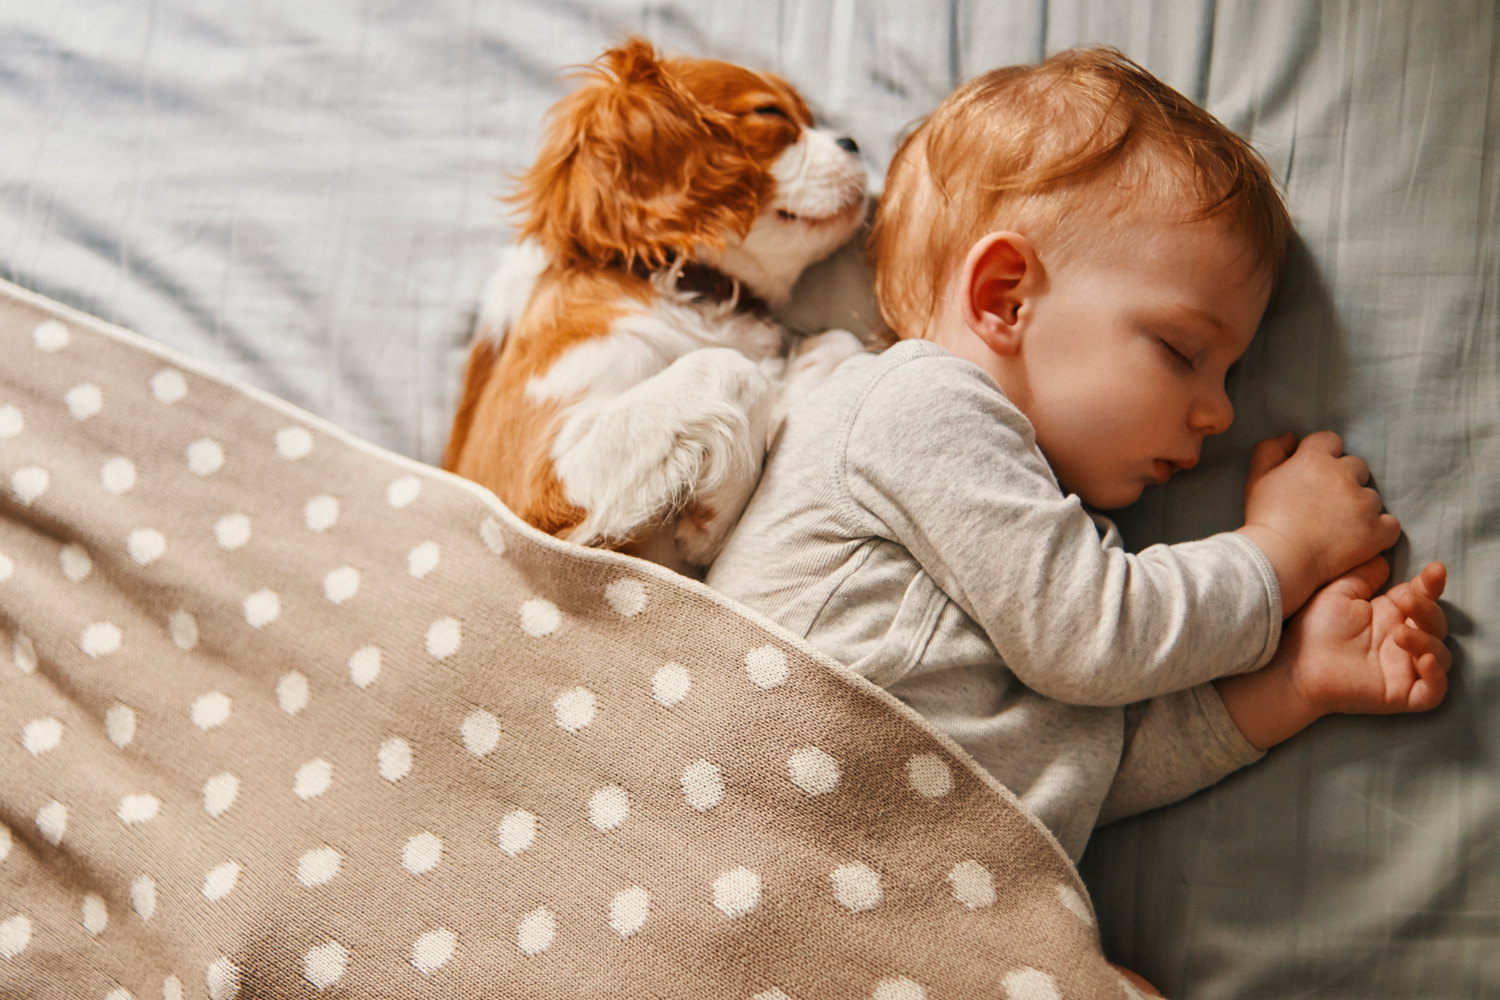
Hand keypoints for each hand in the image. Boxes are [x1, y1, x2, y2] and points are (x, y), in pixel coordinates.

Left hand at [1217, 559, 1450, 749]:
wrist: (1294, 664)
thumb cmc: (1312, 629)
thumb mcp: (1339, 594)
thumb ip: (1363, 577)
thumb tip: (1382, 558)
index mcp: (1389, 615)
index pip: (1423, 598)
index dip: (1432, 584)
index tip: (1434, 569)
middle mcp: (1401, 641)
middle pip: (1436, 624)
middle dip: (1428, 609)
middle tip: (1406, 601)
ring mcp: (1403, 669)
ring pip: (1440, 656)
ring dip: (1429, 641)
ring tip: (1400, 633)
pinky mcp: (1400, 695)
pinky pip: (1433, 692)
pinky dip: (1436, 677)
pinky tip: (1424, 661)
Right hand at [1236, 431, 1400, 615]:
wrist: (1277, 560)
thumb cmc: (1264, 520)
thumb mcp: (1255, 479)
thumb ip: (1270, 450)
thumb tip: (1291, 437)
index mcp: (1313, 458)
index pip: (1330, 441)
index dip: (1323, 456)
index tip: (1314, 476)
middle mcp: (1342, 475)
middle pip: (1357, 466)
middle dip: (1345, 480)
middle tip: (1327, 503)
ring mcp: (1362, 503)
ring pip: (1371, 497)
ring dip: (1360, 507)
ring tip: (1339, 527)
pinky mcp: (1376, 531)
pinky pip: (1391, 524)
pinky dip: (1379, 531)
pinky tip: (1362, 539)